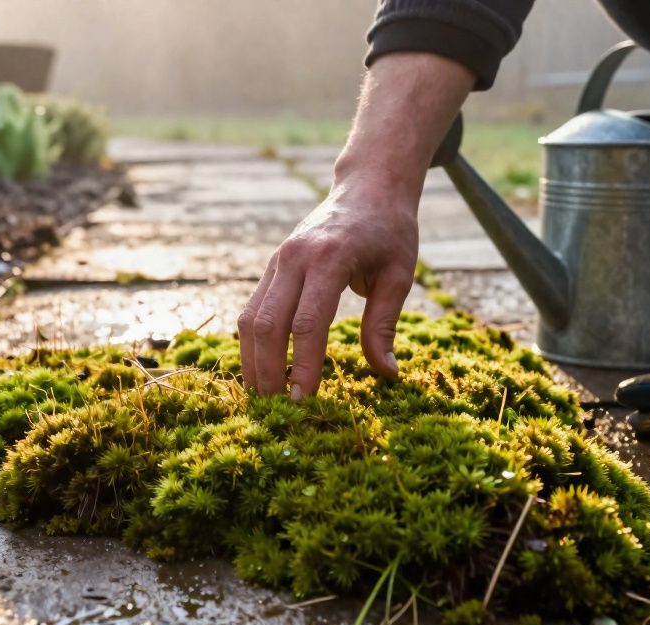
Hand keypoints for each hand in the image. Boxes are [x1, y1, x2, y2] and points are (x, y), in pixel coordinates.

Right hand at [236, 51, 474, 395]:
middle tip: (278, 412)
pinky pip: (252, 310)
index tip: (306, 401)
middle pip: (268, 323)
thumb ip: (384, 325)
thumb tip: (387, 374)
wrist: (368, 187)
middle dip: (268, 371)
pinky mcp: (272, 268)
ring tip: (265, 399)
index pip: (307, 322)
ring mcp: (278, 261)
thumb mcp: (399, 275)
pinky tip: (262, 372)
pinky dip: (253, 345)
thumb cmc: (389, 231)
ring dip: (253, 362)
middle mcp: (295, 258)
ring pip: (250, 318)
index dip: (304, 365)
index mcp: (330, 258)